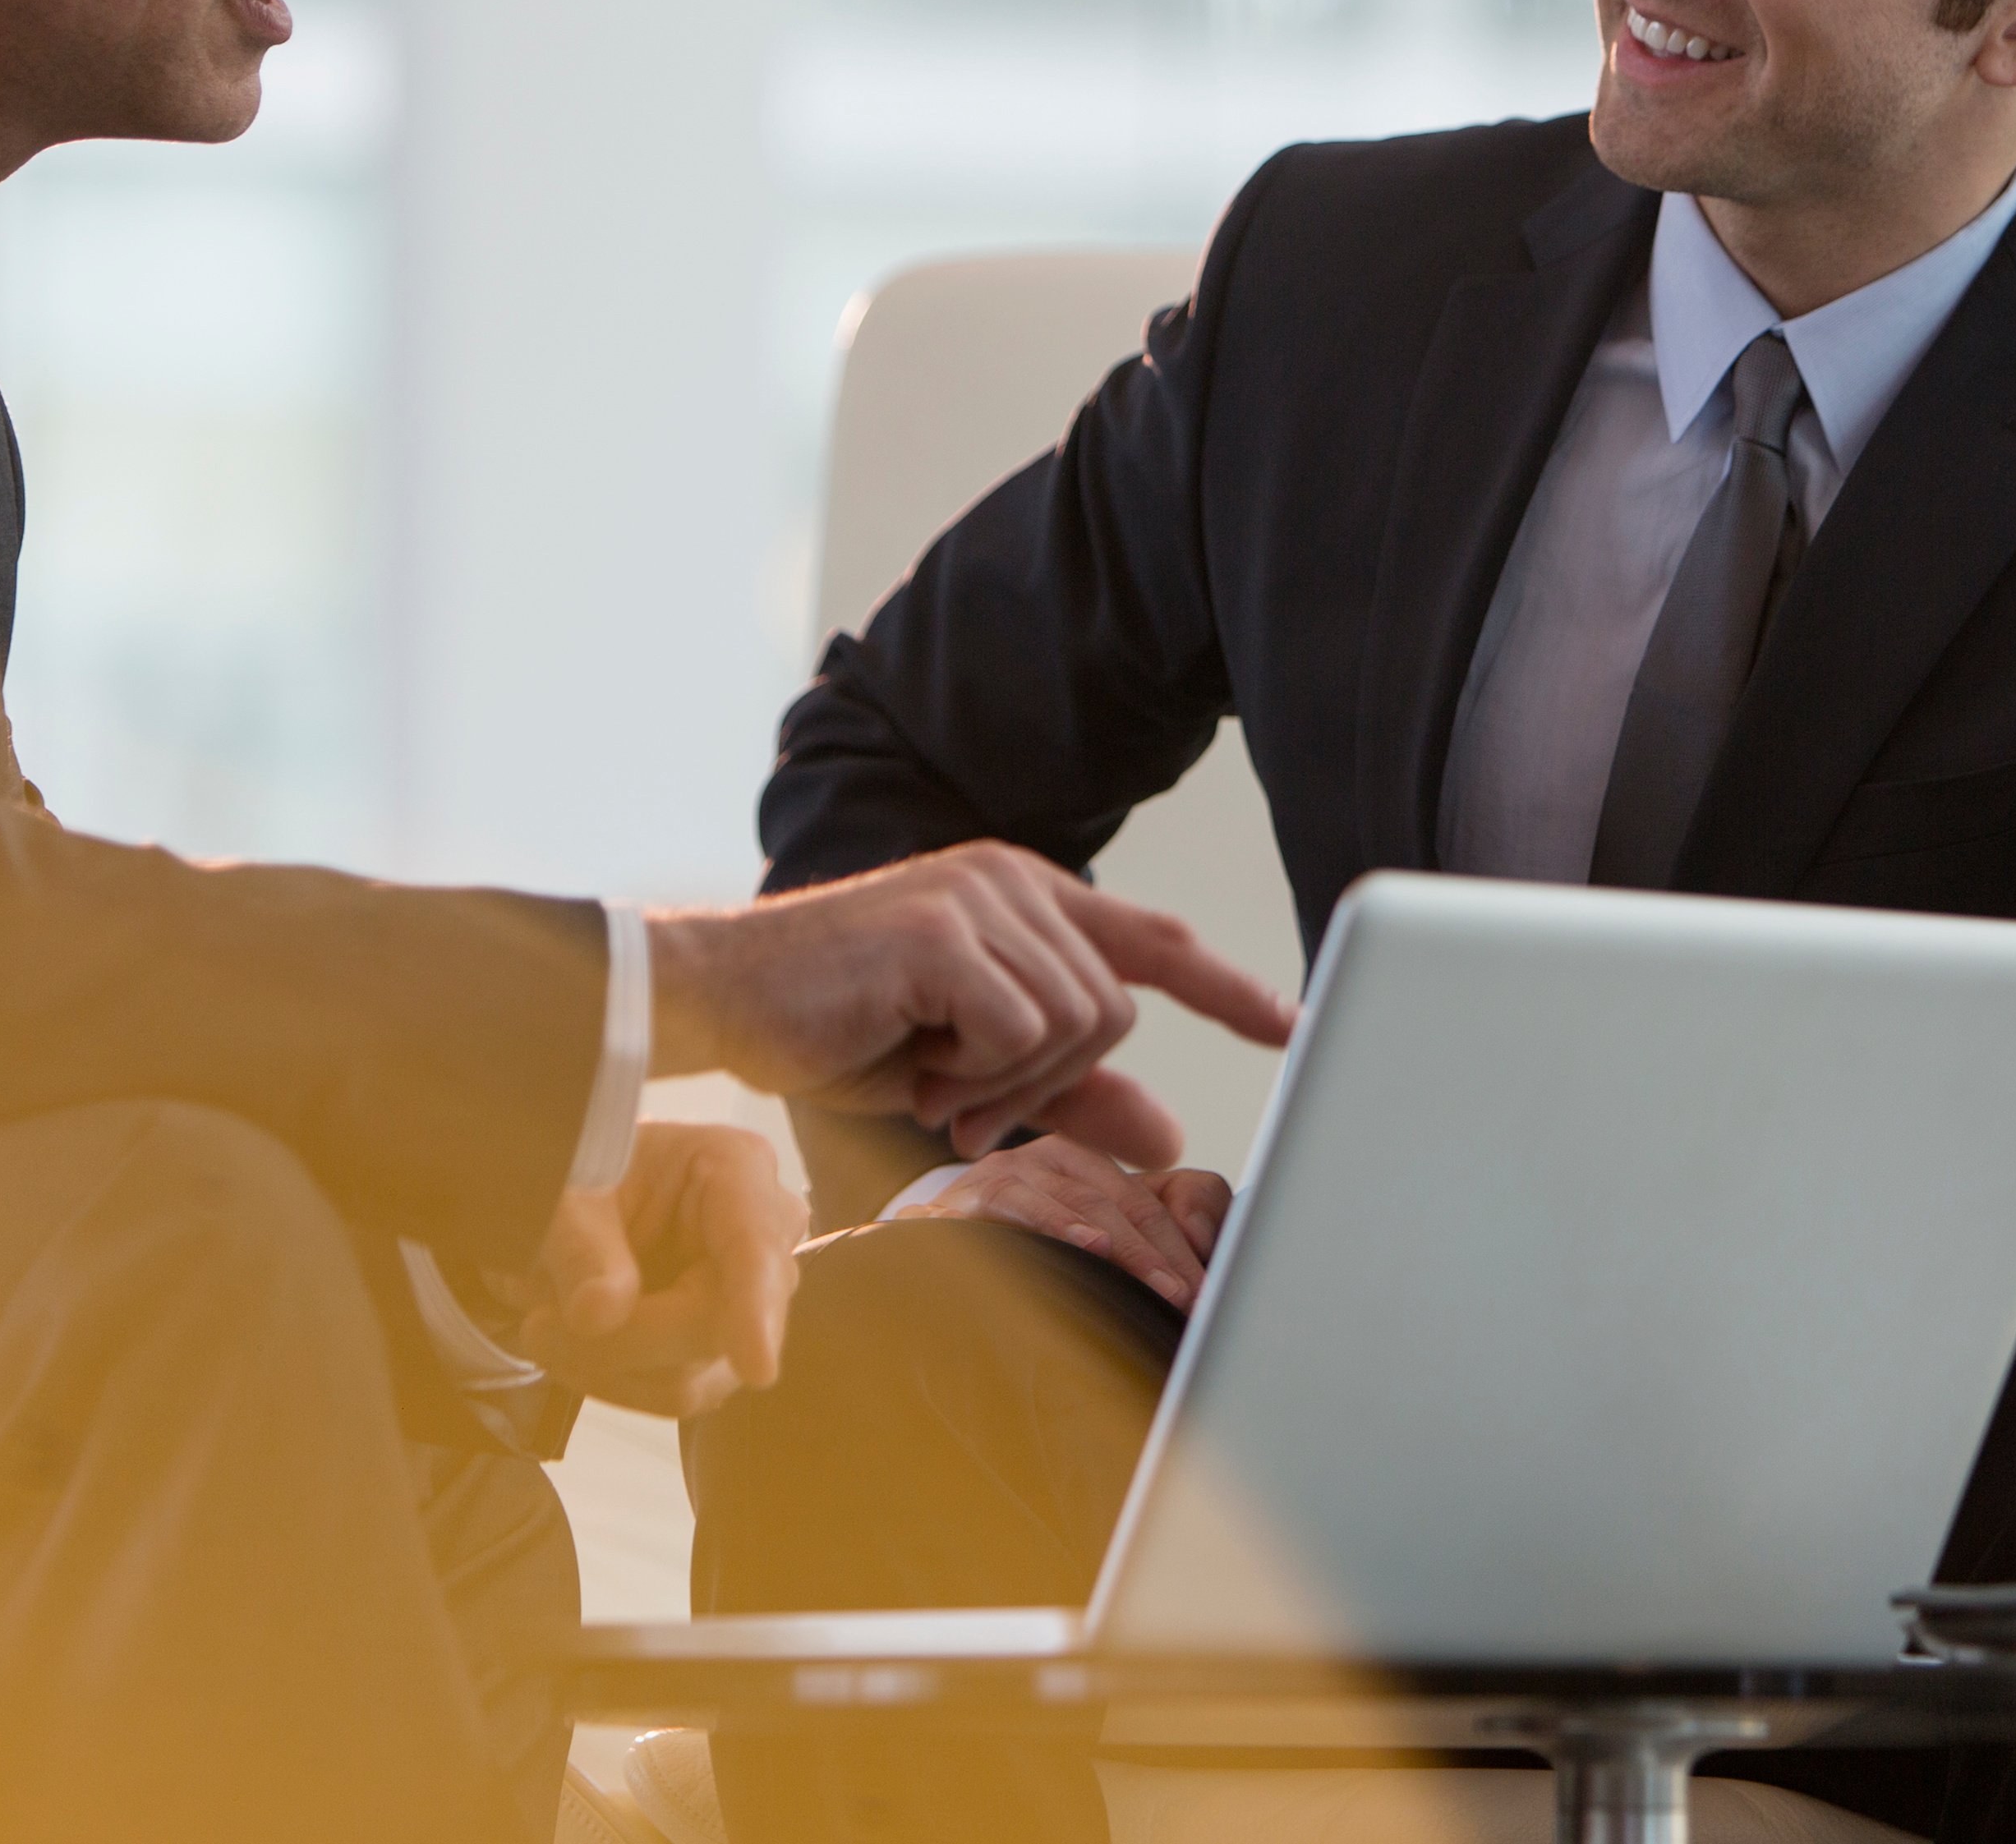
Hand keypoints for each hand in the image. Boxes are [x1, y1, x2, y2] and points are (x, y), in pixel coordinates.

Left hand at [509, 1122, 804, 1419]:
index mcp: (735, 1169)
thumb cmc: (579, 1179)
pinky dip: (612, 1379)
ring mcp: (747, 1303)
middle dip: (623, 1339)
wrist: (567, 1211)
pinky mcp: (720, 1353)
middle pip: (713, 1325)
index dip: (757, 1308)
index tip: (755, 1367)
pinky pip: (674, 1393)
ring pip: (690, 1375)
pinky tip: (575, 1347)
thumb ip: (583, 1249)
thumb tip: (600, 1315)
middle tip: (537, 1327)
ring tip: (546, 1327)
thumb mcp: (567, 1197)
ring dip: (604, 1366)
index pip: (755, 1248)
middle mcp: (760, 1239)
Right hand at [648, 843, 1300, 1162]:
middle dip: (1049, 1085)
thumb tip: (1169, 1132)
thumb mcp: (971, 1073)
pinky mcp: (947, 933)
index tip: (1292, 1024)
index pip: (1153, 941)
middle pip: (1115, 1013)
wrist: (723, 1000)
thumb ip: (1071, 1092)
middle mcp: (1013, 883)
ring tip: (930, 1080)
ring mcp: (980, 899)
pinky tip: (914, 1062)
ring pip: (1076, 1026)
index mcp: (1025, 899)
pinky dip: (975, 1074)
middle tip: (961, 1109)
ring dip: (1006, 1083)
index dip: (1227, 987)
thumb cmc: (840, 1029)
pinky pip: (1021, 1032)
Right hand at [908, 1135, 1236, 1310]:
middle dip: (1162, 1253)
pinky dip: (1052, 1226)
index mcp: (1081, 1167)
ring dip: (1123, 1248)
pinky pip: (1011, 1206)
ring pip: (1076, 1201)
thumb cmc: (1014, 1267)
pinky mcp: (959, 1201)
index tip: (1212, 1294)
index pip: (1150, 1198)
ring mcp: (998, 1177)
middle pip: (1120, 1199)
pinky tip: (1085, 1250)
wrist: (915, 1280)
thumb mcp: (1090, 1249)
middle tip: (1192, 1301)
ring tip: (1158, 1287)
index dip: (1185, 1243)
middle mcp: (1042, 1161)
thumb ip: (1155, 1228)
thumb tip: (1203, 1239)